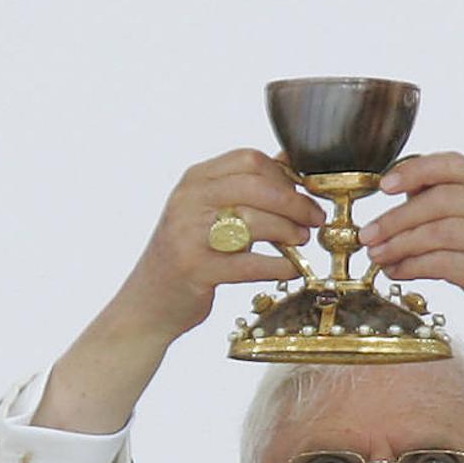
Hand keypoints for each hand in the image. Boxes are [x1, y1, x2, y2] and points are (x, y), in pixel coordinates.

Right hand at [118, 148, 324, 342]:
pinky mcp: (195, 269)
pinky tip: (291, 268)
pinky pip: (249, 264)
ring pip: (254, 222)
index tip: (305, 193)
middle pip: (256, 186)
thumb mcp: (208, 211)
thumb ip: (244, 188)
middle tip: (314, 218)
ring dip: (288, 231)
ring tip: (301, 241)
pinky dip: (278, 265)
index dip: (285, 176)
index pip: (249, 160)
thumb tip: (290, 163)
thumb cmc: (190, 254)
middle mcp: (188, 201)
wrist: (149, 302)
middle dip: (294, 203)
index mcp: (194, 181)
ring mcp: (189, 235)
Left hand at [359, 152, 463, 405]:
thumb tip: (401, 195)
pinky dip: (414, 267)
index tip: (383, 185)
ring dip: (400, 244)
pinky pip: (445, 265)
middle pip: (442, 200)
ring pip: (440, 233)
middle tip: (368, 233)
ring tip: (377, 255)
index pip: (454, 165)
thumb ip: (450, 210)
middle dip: (397, 217)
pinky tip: (397, 272)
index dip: (415, 170)